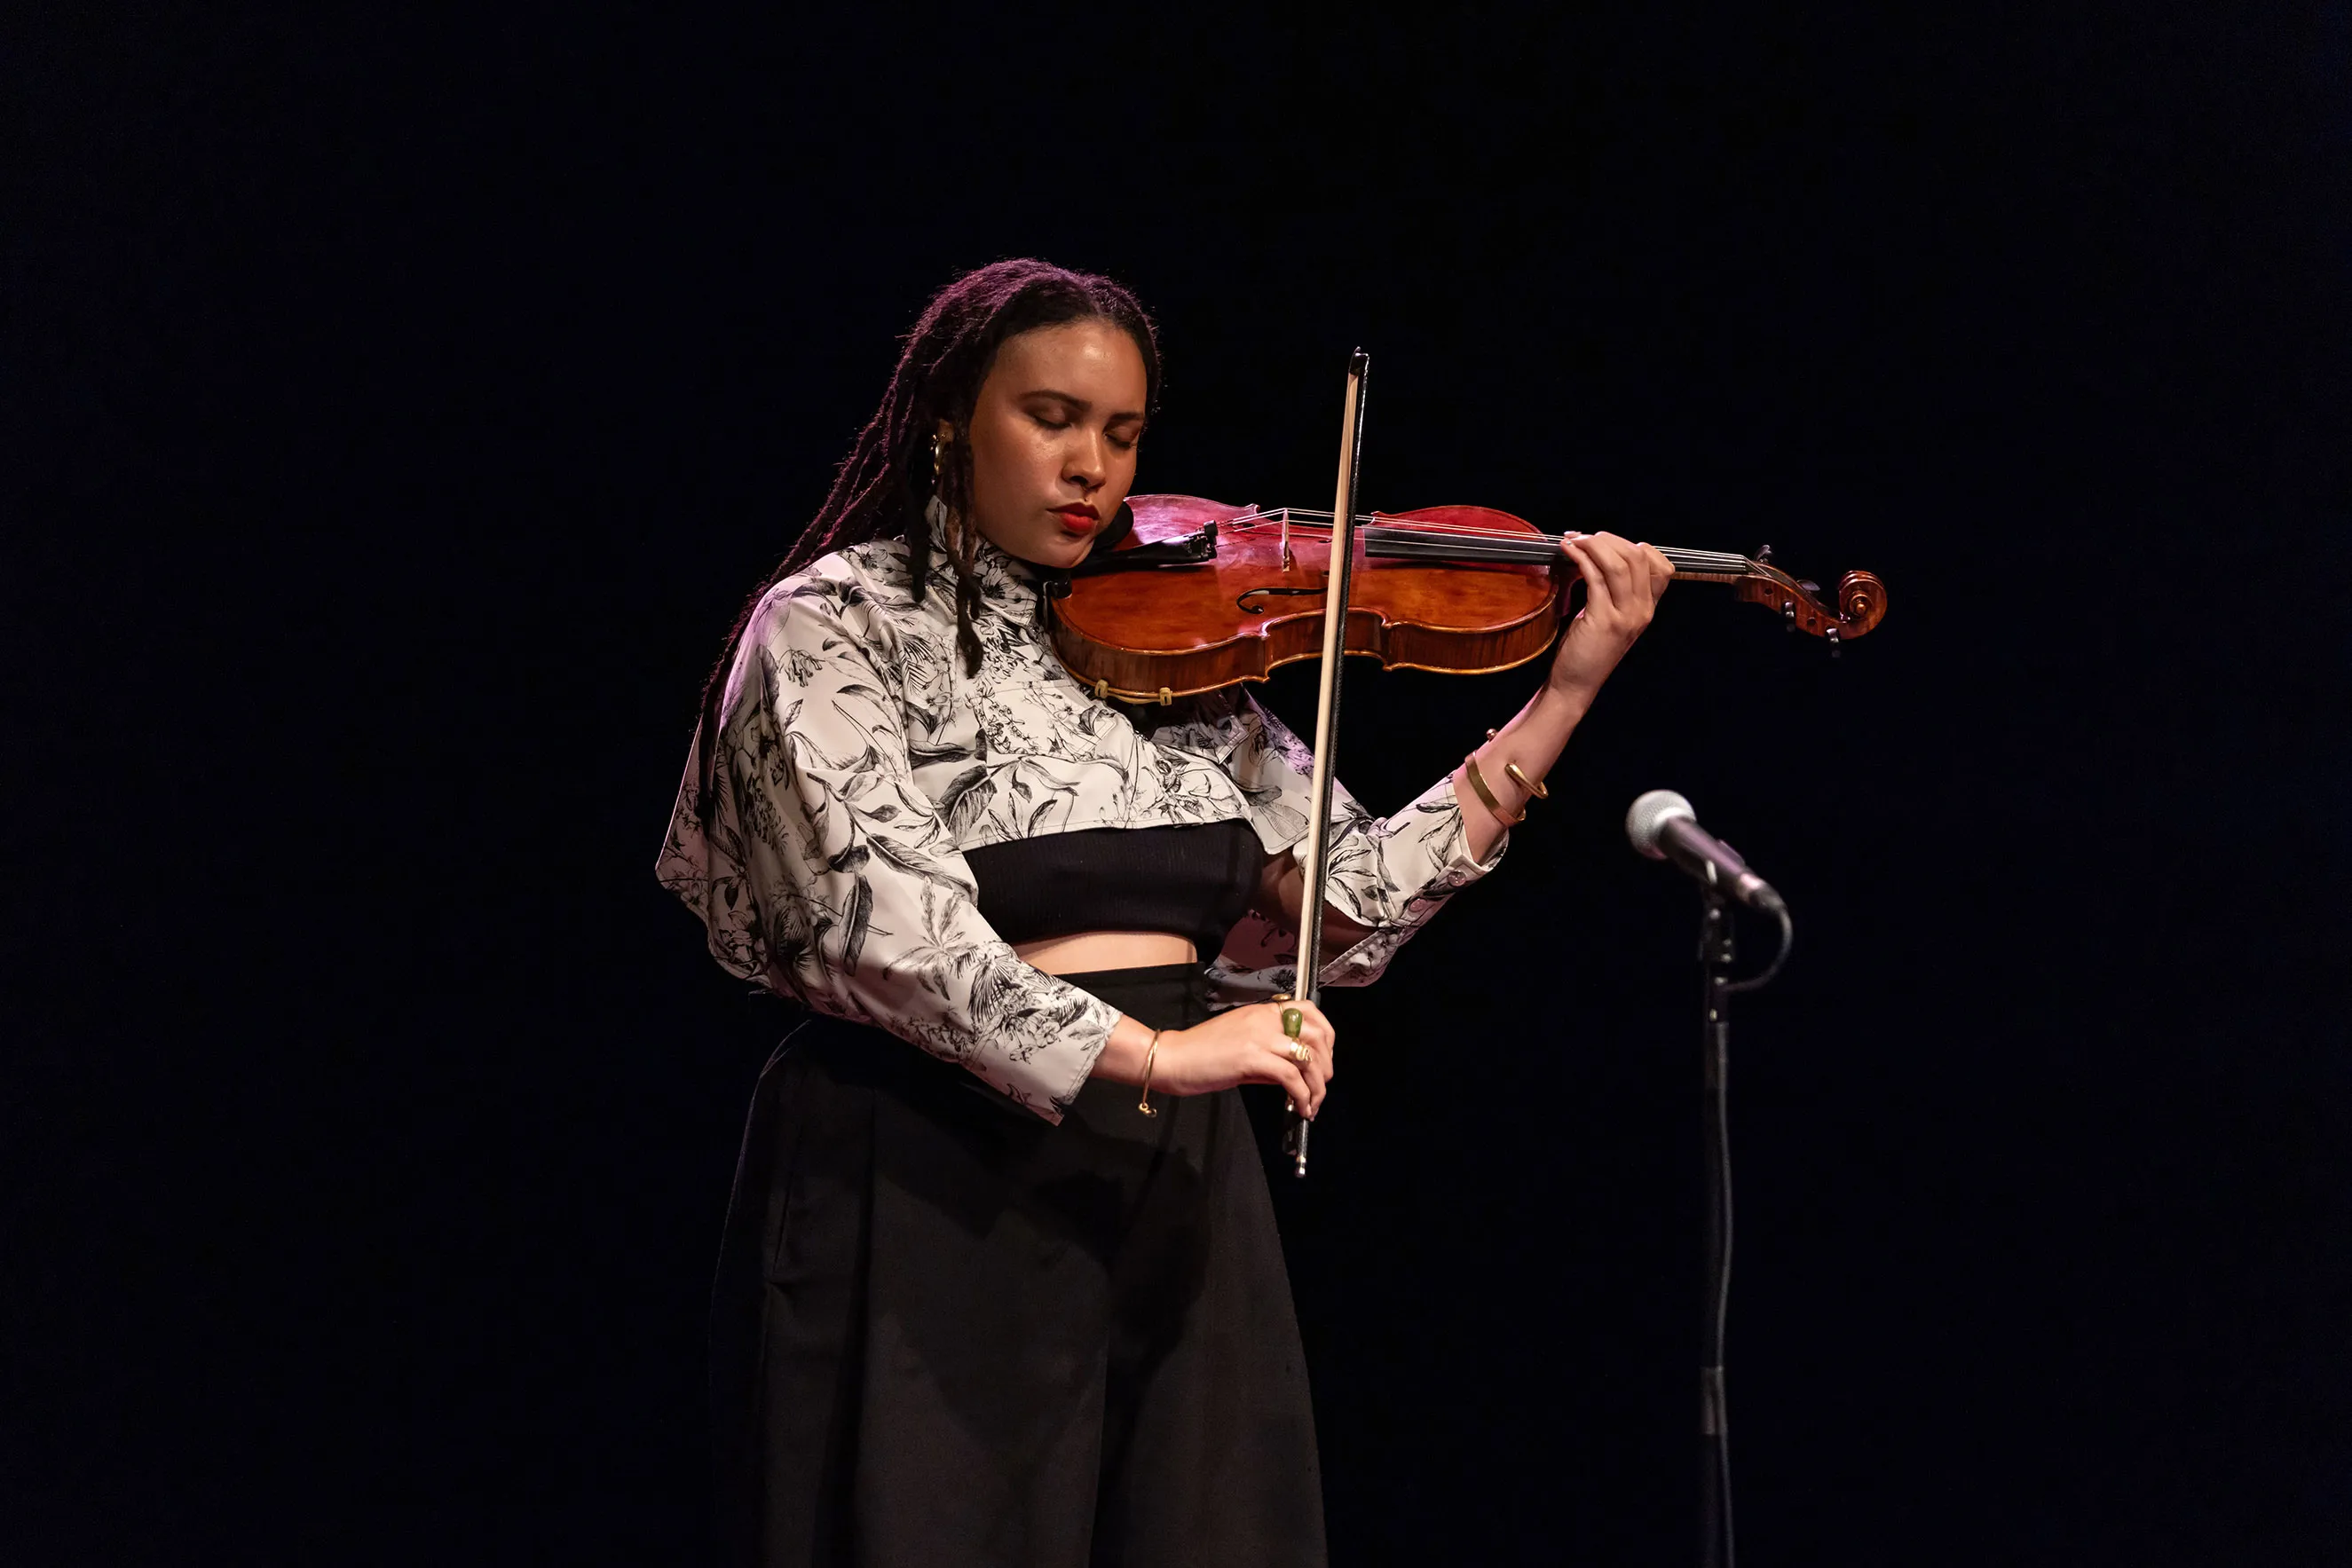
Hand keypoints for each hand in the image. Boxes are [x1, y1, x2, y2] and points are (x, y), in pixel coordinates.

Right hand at [1154, 1000, 1336, 1116]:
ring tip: (1313, 1103)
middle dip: (1326, 1064)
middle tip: (1322, 1085)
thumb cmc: (1201, 1054)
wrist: (1172, 1058)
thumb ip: (1270, 1053)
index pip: (1308, 1011)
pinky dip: (1301, 1095)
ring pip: (1307, 1057)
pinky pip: (1290, 1077)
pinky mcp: (1251, 1058)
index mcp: (1262, 1012)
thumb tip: (1295, 1073)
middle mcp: (1264, 1019)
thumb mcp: (1242, 1045)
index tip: (1325, 1057)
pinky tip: (1299, 1107)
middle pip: (1315, 1035)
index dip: (1326, 1035)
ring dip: (1317, 1085)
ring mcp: (1259, 1037)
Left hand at [1548, 531, 1673, 700]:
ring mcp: (1626, 616)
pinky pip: (1595, 577)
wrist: (1576, 684)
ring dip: (1593, 545)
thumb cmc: (1588, 650)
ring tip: (1575, 541)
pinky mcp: (1603, 620)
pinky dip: (1580, 558)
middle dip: (1608, 540)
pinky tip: (1568, 551)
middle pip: (1637, 557)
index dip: (1635, 546)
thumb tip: (1600, 553)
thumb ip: (1614, 590)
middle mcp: (1643, 611)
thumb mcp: (1610, 616)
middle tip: (1585, 537)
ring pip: (1618, 564)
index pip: (1661, 566)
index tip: (1609, 542)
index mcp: (1648, 609)